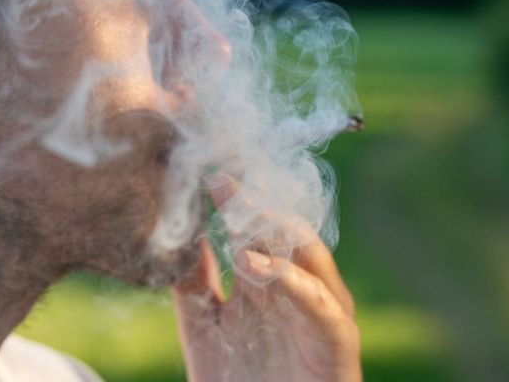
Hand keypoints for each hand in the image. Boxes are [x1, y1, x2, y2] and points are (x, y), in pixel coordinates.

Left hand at [171, 180, 361, 381]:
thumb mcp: (203, 327)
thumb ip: (193, 281)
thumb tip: (172, 233)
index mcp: (266, 279)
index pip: (253, 225)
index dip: (233, 197)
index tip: (203, 169)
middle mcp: (296, 287)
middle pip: (282, 230)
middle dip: (254, 200)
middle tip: (221, 172)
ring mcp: (320, 310)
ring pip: (309, 254)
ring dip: (275, 228)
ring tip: (239, 206)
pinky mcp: (337, 340)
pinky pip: (320, 302)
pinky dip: (291, 279)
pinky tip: (254, 264)